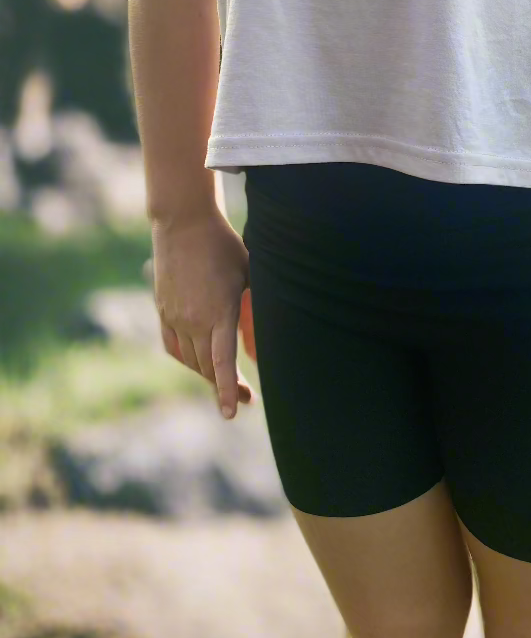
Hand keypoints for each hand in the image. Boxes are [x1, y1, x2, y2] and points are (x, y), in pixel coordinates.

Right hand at [151, 210, 258, 419]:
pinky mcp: (163, 311)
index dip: (227, 390)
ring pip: (190, 360)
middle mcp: (193, 319)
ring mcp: (174, 317)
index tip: (230, 413)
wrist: (183, 223)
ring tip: (227, 381)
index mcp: (219, 312)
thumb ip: (253, 311)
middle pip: (208, 367)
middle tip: (246, 399)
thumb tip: (259, 348)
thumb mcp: (250, 275)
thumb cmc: (225, 246)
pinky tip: (200, 363)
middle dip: (226, 387)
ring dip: (208, 374)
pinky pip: (173, 347)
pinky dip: (187, 360)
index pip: (223, 362)